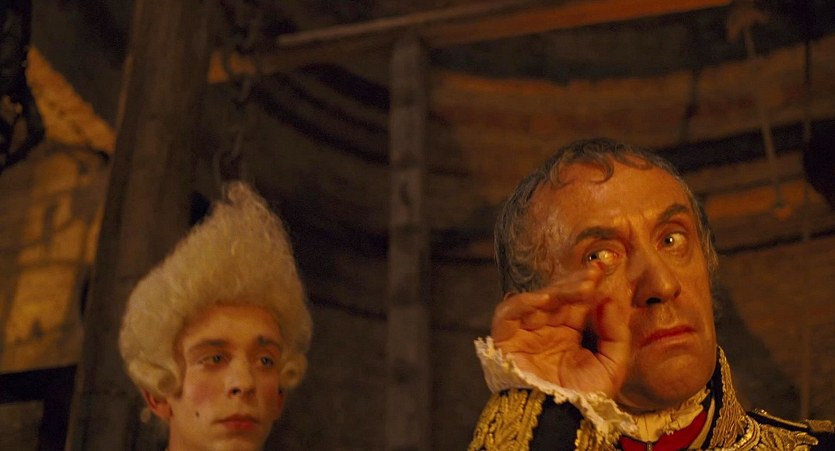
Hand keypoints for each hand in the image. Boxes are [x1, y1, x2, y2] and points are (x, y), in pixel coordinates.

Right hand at [491, 268, 629, 395]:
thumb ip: (616, 332)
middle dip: (577, 282)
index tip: (604, 269)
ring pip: (538, 299)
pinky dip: (525, 302)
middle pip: (559, 294)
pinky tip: (545, 299)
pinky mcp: (505, 337)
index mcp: (570, 330)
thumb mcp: (612, 364)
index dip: (589, 283)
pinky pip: (509, 312)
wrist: (560, 420)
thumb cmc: (585, 397)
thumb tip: (610, 298)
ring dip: (559, 290)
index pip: (578, 300)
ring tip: (582, 287)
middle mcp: (547, 326)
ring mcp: (526, 330)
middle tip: (594, 274)